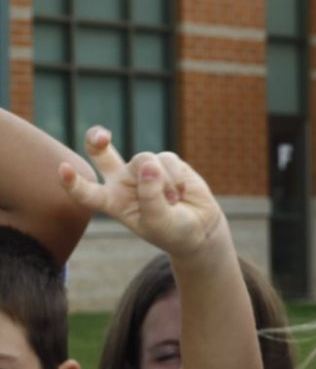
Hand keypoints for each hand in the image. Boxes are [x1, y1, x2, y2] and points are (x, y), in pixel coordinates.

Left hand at [60, 128, 224, 258]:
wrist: (200, 229)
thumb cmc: (172, 231)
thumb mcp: (158, 222)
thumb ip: (150, 196)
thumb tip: (151, 164)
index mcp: (112, 201)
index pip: (86, 192)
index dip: (73, 181)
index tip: (63, 168)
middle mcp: (123, 181)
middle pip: (100, 152)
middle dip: (97, 140)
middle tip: (101, 137)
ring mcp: (143, 170)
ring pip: (144, 159)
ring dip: (162, 181)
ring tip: (173, 201)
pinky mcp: (166, 162)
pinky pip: (167, 160)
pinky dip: (177, 177)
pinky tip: (182, 192)